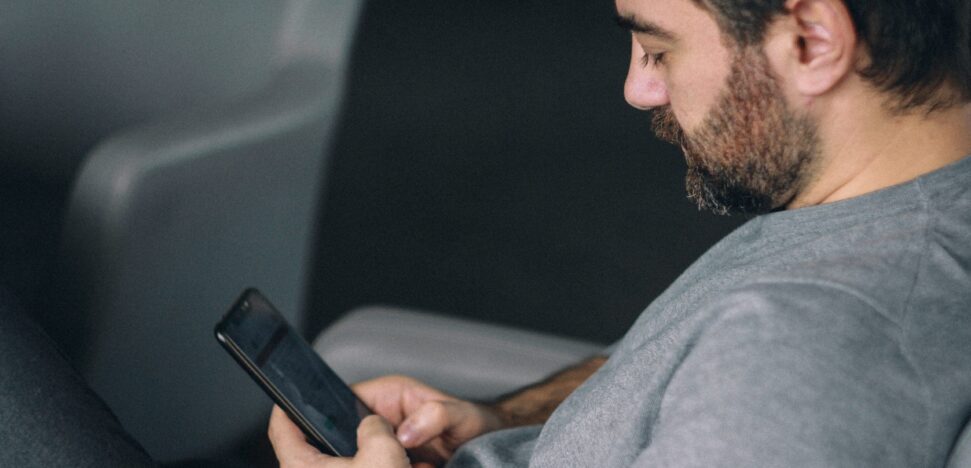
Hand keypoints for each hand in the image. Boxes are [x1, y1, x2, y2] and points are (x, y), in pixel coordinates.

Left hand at [268, 405, 409, 467]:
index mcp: (300, 467)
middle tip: (363, 426)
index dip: (288, 404)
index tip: (292, 394)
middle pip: (317, 445)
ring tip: (391, 456)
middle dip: (346, 434)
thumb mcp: (383, 452)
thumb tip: (373, 424)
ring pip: (340, 464)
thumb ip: (375, 427)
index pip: (281, 426)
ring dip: (368, 458)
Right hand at [353, 375, 506, 465]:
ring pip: (366, 457)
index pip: (348, 400)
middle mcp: (384, 418)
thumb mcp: (460, 415)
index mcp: (389, 395)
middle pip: (352, 435)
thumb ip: (436, 416)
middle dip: (366, 451)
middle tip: (398, 457)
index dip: (342, 419)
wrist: (493, 448)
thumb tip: (405, 433)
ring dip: (383, 466)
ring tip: (417, 465)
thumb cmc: (478, 423)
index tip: (356, 440)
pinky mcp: (395, 463)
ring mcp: (388, 442)